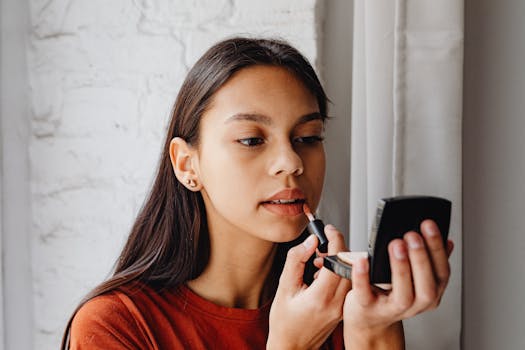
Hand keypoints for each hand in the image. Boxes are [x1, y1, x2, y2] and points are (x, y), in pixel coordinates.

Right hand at [267, 226, 350, 348]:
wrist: (291, 347)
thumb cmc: (284, 322)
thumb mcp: (283, 287)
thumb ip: (296, 260)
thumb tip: (310, 241)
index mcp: (321, 297)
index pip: (338, 260)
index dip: (335, 239)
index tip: (329, 229)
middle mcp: (336, 303)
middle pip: (348, 265)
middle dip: (337, 248)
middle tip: (321, 244)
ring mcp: (342, 308)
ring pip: (350, 274)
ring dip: (338, 261)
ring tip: (318, 262)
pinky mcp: (343, 309)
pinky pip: (347, 284)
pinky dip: (338, 273)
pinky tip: (322, 275)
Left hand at [343, 220, 453, 347]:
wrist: (369, 318)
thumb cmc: (391, 292)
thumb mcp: (415, 278)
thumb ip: (429, 259)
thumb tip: (447, 239)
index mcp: (430, 292)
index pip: (441, 272)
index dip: (437, 248)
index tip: (428, 225)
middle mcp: (415, 304)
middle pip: (426, 286)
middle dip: (420, 258)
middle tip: (412, 235)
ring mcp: (391, 308)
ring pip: (402, 294)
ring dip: (401, 268)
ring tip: (396, 244)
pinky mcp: (368, 308)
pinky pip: (365, 294)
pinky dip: (363, 277)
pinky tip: (362, 260)